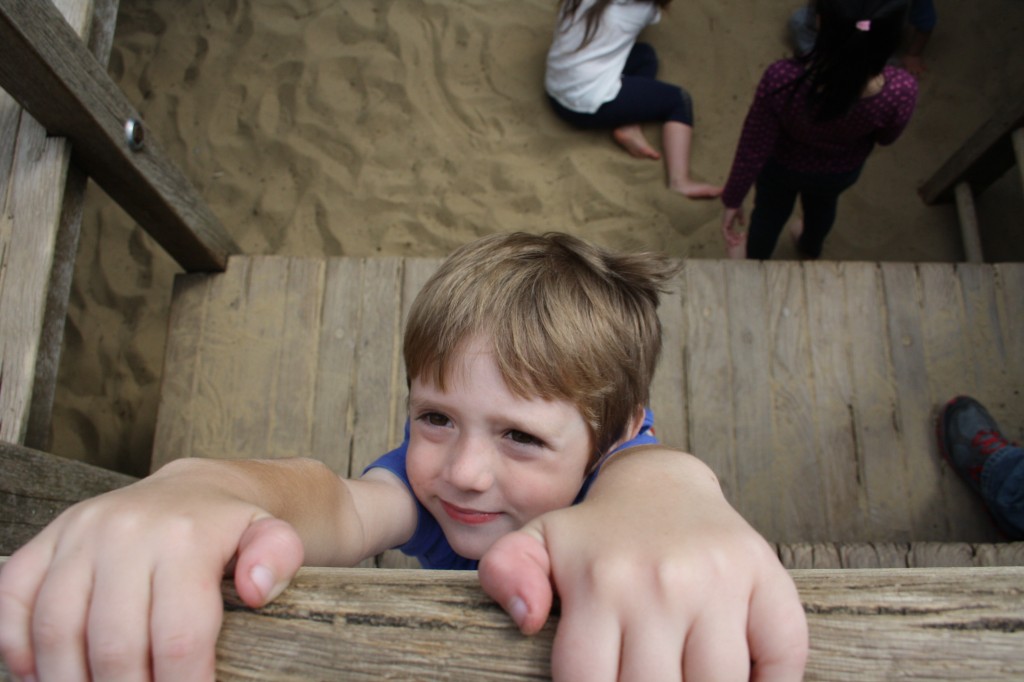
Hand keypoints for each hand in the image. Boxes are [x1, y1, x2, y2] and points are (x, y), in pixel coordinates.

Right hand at [0, 459, 304, 681]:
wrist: (197, 490)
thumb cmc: (234, 532)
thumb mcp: (274, 537)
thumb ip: (279, 559)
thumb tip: (258, 590)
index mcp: (186, 538)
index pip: (178, 636)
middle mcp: (125, 531)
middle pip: (114, 645)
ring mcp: (79, 534)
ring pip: (56, 631)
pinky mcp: (46, 541)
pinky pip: (12, 602)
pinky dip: (19, 650)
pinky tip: (45, 677)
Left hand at [479, 448, 807, 681]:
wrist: (663, 485)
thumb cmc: (597, 535)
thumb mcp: (538, 542)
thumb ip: (508, 572)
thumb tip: (528, 619)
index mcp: (601, 582)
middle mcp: (661, 583)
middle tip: (642, 678)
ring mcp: (719, 583)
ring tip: (680, 675)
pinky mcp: (768, 580)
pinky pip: (781, 662)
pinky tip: (738, 676)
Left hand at [722, 207, 747, 259]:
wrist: (734, 202)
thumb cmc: (737, 206)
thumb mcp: (740, 215)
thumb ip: (741, 220)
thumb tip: (742, 224)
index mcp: (729, 222)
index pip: (731, 231)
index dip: (735, 236)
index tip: (739, 240)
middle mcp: (726, 223)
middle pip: (728, 234)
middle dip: (732, 239)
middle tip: (736, 244)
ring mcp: (724, 224)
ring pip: (726, 234)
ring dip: (730, 239)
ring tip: (734, 244)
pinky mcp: (725, 223)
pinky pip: (725, 232)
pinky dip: (728, 237)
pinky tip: (731, 241)